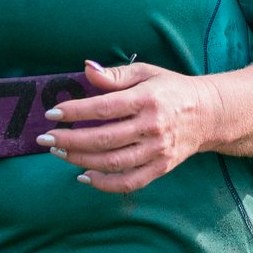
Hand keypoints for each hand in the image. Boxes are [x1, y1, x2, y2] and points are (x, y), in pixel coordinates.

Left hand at [38, 60, 212, 192]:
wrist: (208, 114)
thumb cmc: (170, 89)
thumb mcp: (146, 73)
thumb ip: (115, 74)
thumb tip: (87, 69)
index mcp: (147, 99)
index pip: (104, 107)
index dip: (75, 111)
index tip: (52, 113)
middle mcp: (152, 127)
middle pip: (104, 138)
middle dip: (70, 140)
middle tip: (45, 138)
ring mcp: (157, 151)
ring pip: (112, 162)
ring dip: (80, 159)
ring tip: (58, 152)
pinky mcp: (161, 168)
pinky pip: (129, 182)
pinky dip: (104, 183)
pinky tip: (84, 175)